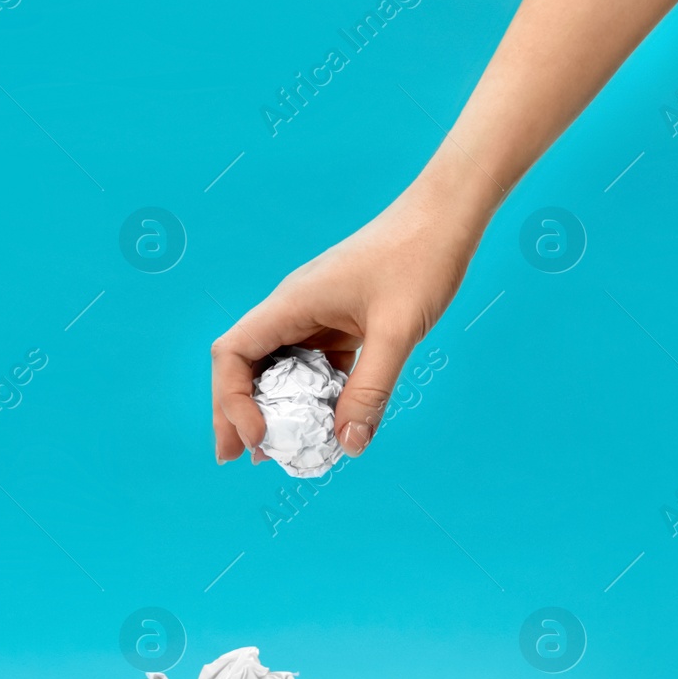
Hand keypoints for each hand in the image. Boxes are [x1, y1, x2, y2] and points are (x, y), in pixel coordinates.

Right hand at [210, 171, 488, 464]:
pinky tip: (321, 426)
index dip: (232, 400)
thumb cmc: (419, 260)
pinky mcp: (337, 324)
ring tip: (273, 452)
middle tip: (235, 459)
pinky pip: (310, 367)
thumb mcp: (397, 330)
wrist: (446, 219)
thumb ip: (371, 389)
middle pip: (242, 366)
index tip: (259, 435)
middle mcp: (291, 310)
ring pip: (275, 369)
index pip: (231, 353)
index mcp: (290, 304)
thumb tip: (348, 445)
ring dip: (271, 409)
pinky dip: (309, 399)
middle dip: (235, 413)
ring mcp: (312, 317)